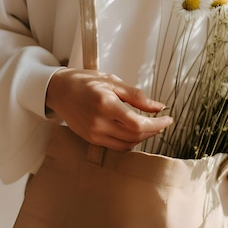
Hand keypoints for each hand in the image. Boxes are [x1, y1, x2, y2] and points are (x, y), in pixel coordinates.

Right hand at [45, 68, 172, 150]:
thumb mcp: (113, 82)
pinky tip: (134, 131)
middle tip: (161, 121)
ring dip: (142, 137)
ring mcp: (93, 134)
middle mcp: (98, 122)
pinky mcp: (90, 139)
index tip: (168, 119)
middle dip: (153, 130)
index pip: (138, 123)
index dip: (157, 124)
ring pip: (127, 144)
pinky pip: (116, 146)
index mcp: (105, 104)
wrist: (58, 90)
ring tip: (150, 126)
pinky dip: (129, 141)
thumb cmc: (85, 82)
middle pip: (135, 136)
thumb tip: (158, 107)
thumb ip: (137, 96)